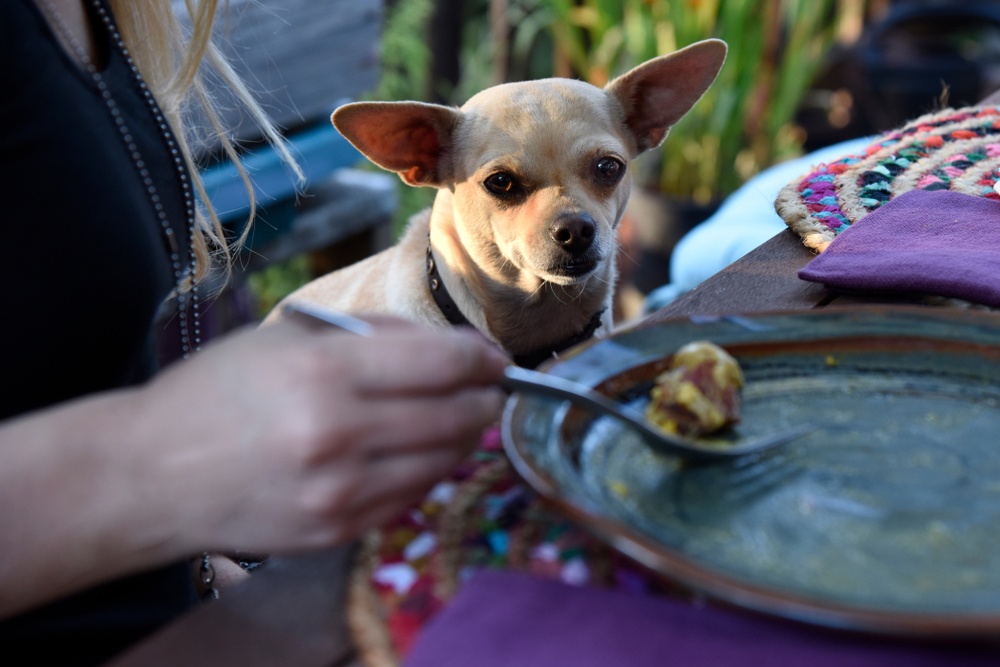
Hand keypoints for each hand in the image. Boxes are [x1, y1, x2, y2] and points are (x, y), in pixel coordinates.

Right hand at [0, 316, 506, 616]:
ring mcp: (340, 494)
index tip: (494, 355)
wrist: (152, 475)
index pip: (442, 363)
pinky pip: (412, 496)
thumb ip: (374, 337)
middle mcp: (338, 437)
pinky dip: (426, 469)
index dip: (482, 356)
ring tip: (458, 414)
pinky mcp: (338, 531)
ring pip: (444, 461)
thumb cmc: (218, 393)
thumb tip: (451, 346)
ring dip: (463, 435)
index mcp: (323, 373)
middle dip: (485, 396)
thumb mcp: (288, 337)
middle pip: (457, 415)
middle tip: (488, 385)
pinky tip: (414, 449)